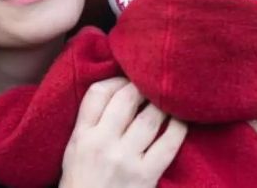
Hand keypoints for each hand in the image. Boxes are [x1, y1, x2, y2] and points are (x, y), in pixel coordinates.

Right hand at [60, 77, 186, 187]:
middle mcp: (102, 144)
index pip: (98, 92)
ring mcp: (125, 159)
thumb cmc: (82, 182)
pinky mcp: (146, 175)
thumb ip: (90, 122)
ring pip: (150, 117)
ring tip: (167, 98)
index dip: (117, 79)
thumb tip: (117, 91)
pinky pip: (169, 143)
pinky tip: (181, 120)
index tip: (128, 79)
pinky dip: (178, 127)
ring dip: (162, 103)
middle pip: (126, 98)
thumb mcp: (75, 149)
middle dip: (142, 86)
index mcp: (82, 136)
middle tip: (152, 83)